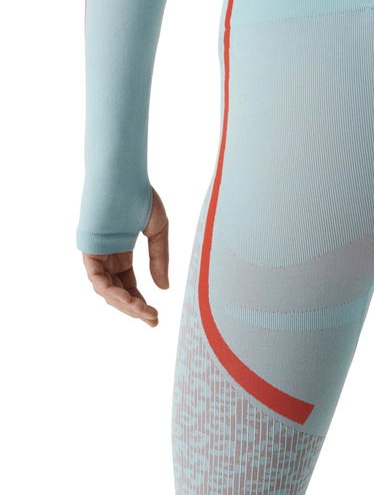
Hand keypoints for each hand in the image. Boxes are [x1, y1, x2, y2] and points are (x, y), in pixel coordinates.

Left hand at [82, 187, 169, 326]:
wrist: (125, 175)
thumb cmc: (141, 196)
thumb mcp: (159, 233)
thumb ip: (159, 261)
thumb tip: (163, 289)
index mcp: (122, 251)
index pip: (129, 284)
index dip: (141, 302)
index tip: (155, 317)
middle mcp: (107, 254)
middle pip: (118, 291)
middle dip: (134, 308)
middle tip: (152, 319)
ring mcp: (96, 252)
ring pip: (106, 289)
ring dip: (125, 304)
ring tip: (143, 312)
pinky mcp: (88, 248)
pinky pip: (96, 277)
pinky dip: (111, 291)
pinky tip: (129, 300)